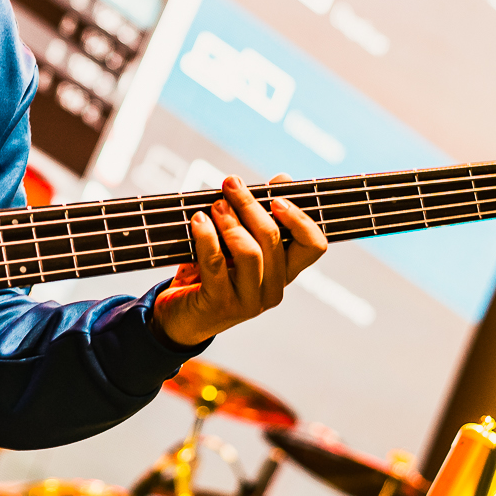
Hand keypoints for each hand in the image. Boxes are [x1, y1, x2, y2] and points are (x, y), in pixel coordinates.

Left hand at [152, 173, 326, 345]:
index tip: (276, 196)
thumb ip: (260, 214)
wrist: (180, 317)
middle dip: (250, 205)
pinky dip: (207, 237)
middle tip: (230, 185)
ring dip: (230, 222)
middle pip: (274, 239)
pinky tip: (197, 221)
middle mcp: (273, 289)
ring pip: (250, 252)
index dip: (300, 218)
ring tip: (215, 206)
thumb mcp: (238, 243)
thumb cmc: (211, 273)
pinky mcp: (221, 305)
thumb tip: (284, 178)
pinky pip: (217, 264)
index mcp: (285, 272)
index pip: (314, 245)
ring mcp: (249, 301)